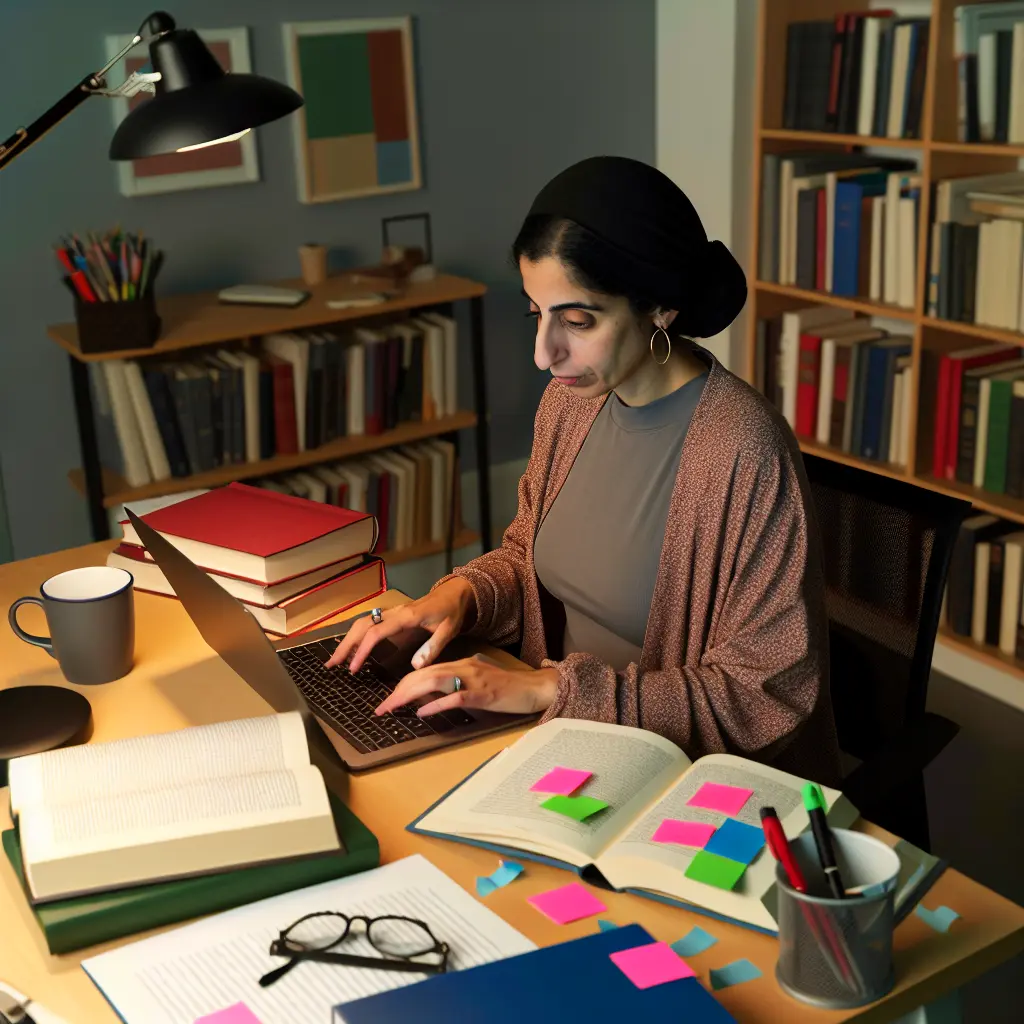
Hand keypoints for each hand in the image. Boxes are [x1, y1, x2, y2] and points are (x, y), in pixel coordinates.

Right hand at [325, 578, 474, 672]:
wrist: (453, 593)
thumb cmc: (451, 611)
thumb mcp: (448, 630)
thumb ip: (432, 647)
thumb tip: (415, 666)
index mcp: (406, 616)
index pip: (376, 633)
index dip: (362, 650)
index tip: (354, 668)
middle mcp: (394, 612)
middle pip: (362, 626)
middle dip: (345, 645)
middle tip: (331, 665)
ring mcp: (391, 612)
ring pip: (362, 623)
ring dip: (347, 640)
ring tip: (335, 660)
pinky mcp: (391, 614)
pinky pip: (369, 623)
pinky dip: (355, 635)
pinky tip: (350, 648)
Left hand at [374, 654, 558, 718]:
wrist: (534, 688)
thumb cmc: (506, 689)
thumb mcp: (474, 685)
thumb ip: (451, 689)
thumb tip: (424, 699)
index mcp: (460, 665)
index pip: (423, 672)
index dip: (401, 686)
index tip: (386, 701)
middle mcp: (463, 667)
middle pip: (423, 675)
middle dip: (398, 691)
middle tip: (381, 708)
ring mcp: (473, 679)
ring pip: (433, 681)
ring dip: (409, 695)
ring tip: (393, 708)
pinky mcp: (484, 694)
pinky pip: (455, 697)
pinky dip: (436, 704)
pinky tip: (422, 712)